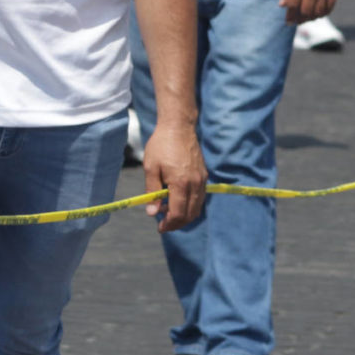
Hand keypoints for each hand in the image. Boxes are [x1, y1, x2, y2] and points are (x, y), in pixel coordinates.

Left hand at [140, 117, 206, 232]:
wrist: (178, 127)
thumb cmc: (161, 145)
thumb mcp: (150, 167)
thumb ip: (151, 191)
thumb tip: (152, 213)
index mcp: (180, 183)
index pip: (178, 213)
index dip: (169, 224)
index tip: (159, 227)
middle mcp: (195, 184)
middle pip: (190, 214)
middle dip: (177, 223)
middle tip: (163, 224)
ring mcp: (201, 180)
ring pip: (197, 207)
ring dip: (184, 215)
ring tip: (168, 213)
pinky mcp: (204, 176)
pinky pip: (200, 198)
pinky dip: (190, 205)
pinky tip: (177, 201)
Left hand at [281, 0, 337, 25]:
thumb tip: (282, 5)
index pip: (293, 4)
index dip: (290, 15)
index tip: (288, 21)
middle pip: (305, 11)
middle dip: (300, 19)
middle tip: (297, 21)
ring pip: (318, 11)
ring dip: (311, 18)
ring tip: (307, 18)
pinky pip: (329, 7)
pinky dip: (323, 13)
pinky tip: (318, 13)